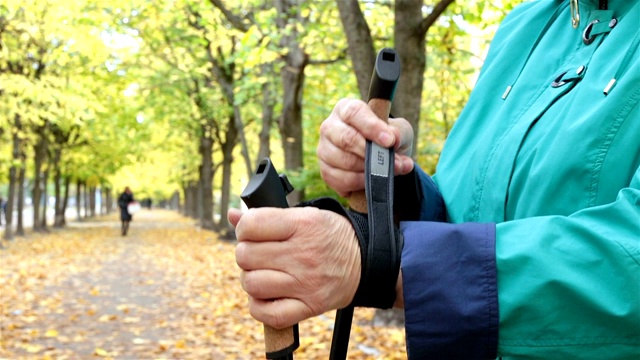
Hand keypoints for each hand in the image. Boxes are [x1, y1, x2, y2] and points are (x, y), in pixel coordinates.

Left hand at [229, 207, 360, 328]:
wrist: (366, 261)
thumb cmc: (329, 236)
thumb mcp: (304, 215)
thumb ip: (267, 216)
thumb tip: (232, 215)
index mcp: (303, 225)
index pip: (251, 225)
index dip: (244, 229)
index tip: (251, 233)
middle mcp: (304, 254)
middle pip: (245, 256)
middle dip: (245, 254)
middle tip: (258, 254)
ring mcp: (306, 283)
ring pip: (252, 284)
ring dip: (251, 279)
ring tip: (262, 273)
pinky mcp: (309, 306)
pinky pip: (267, 313)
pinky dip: (259, 306)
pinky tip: (267, 295)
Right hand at [317, 98, 414, 196]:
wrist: (380, 161)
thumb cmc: (386, 139)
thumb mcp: (398, 131)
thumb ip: (399, 132)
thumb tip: (393, 138)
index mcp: (346, 109)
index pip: (354, 113)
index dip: (372, 127)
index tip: (389, 141)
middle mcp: (330, 127)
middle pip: (345, 138)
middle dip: (370, 152)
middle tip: (391, 161)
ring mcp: (324, 150)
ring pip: (344, 161)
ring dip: (369, 169)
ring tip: (387, 172)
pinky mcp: (325, 171)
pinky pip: (342, 179)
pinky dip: (361, 182)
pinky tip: (372, 180)